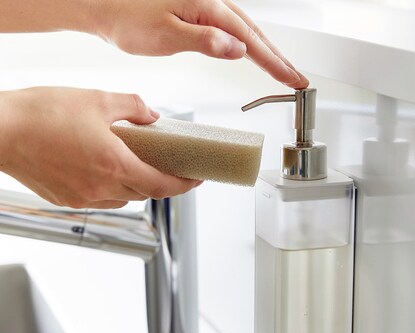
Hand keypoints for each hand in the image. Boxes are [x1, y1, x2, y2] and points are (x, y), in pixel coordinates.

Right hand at [0, 87, 200, 208]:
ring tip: (136, 165)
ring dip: (137, 185)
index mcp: (114, 164)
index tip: (196, 179)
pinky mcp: (68, 200)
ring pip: (125, 198)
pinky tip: (107, 171)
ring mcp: (84, 197)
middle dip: (161, 182)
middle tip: (168, 167)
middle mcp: (101, 187)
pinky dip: (113, 188)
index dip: (184, 185)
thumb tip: (152, 116)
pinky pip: (102, 200)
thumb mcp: (97, 99)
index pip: (163, 186)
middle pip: (146, 193)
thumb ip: (133, 107)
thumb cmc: (41, 114)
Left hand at [96, 0, 307, 87]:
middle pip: (255, 32)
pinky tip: (250, 51)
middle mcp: (211, 1)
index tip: (292, 79)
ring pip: (245, 30)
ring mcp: (205, 5)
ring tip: (282, 69)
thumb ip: (205, 42)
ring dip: (266, 51)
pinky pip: (230, 27)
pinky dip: (246, 43)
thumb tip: (238, 49)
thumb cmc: (126, 18)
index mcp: (207, 5)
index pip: (250, 40)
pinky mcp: (197, 11)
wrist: (101, 5)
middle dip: (278, 58)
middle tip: (296, 78)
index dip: (274, 63)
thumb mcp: (166, 35)